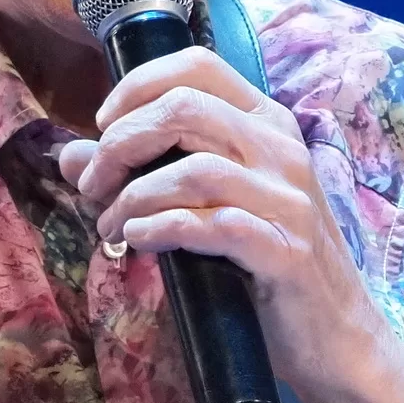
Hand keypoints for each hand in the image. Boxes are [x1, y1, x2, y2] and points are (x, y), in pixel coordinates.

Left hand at [55, 47, 391, 400]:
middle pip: (185, 109)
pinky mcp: (286, 250)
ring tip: (112, 226)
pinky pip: (211, 224)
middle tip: (94, 187)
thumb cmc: (263, 262)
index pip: (199, 67)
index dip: (138, 87)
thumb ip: (142, 173)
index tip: (103, 126)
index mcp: (266, 123)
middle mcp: (282, 148)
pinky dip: (161, 228)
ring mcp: (288, 198)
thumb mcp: (204, 205)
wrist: (334, 336)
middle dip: (121, 143)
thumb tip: (69, 156)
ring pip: (193, 170)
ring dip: (133, 197)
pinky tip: (139, 240)